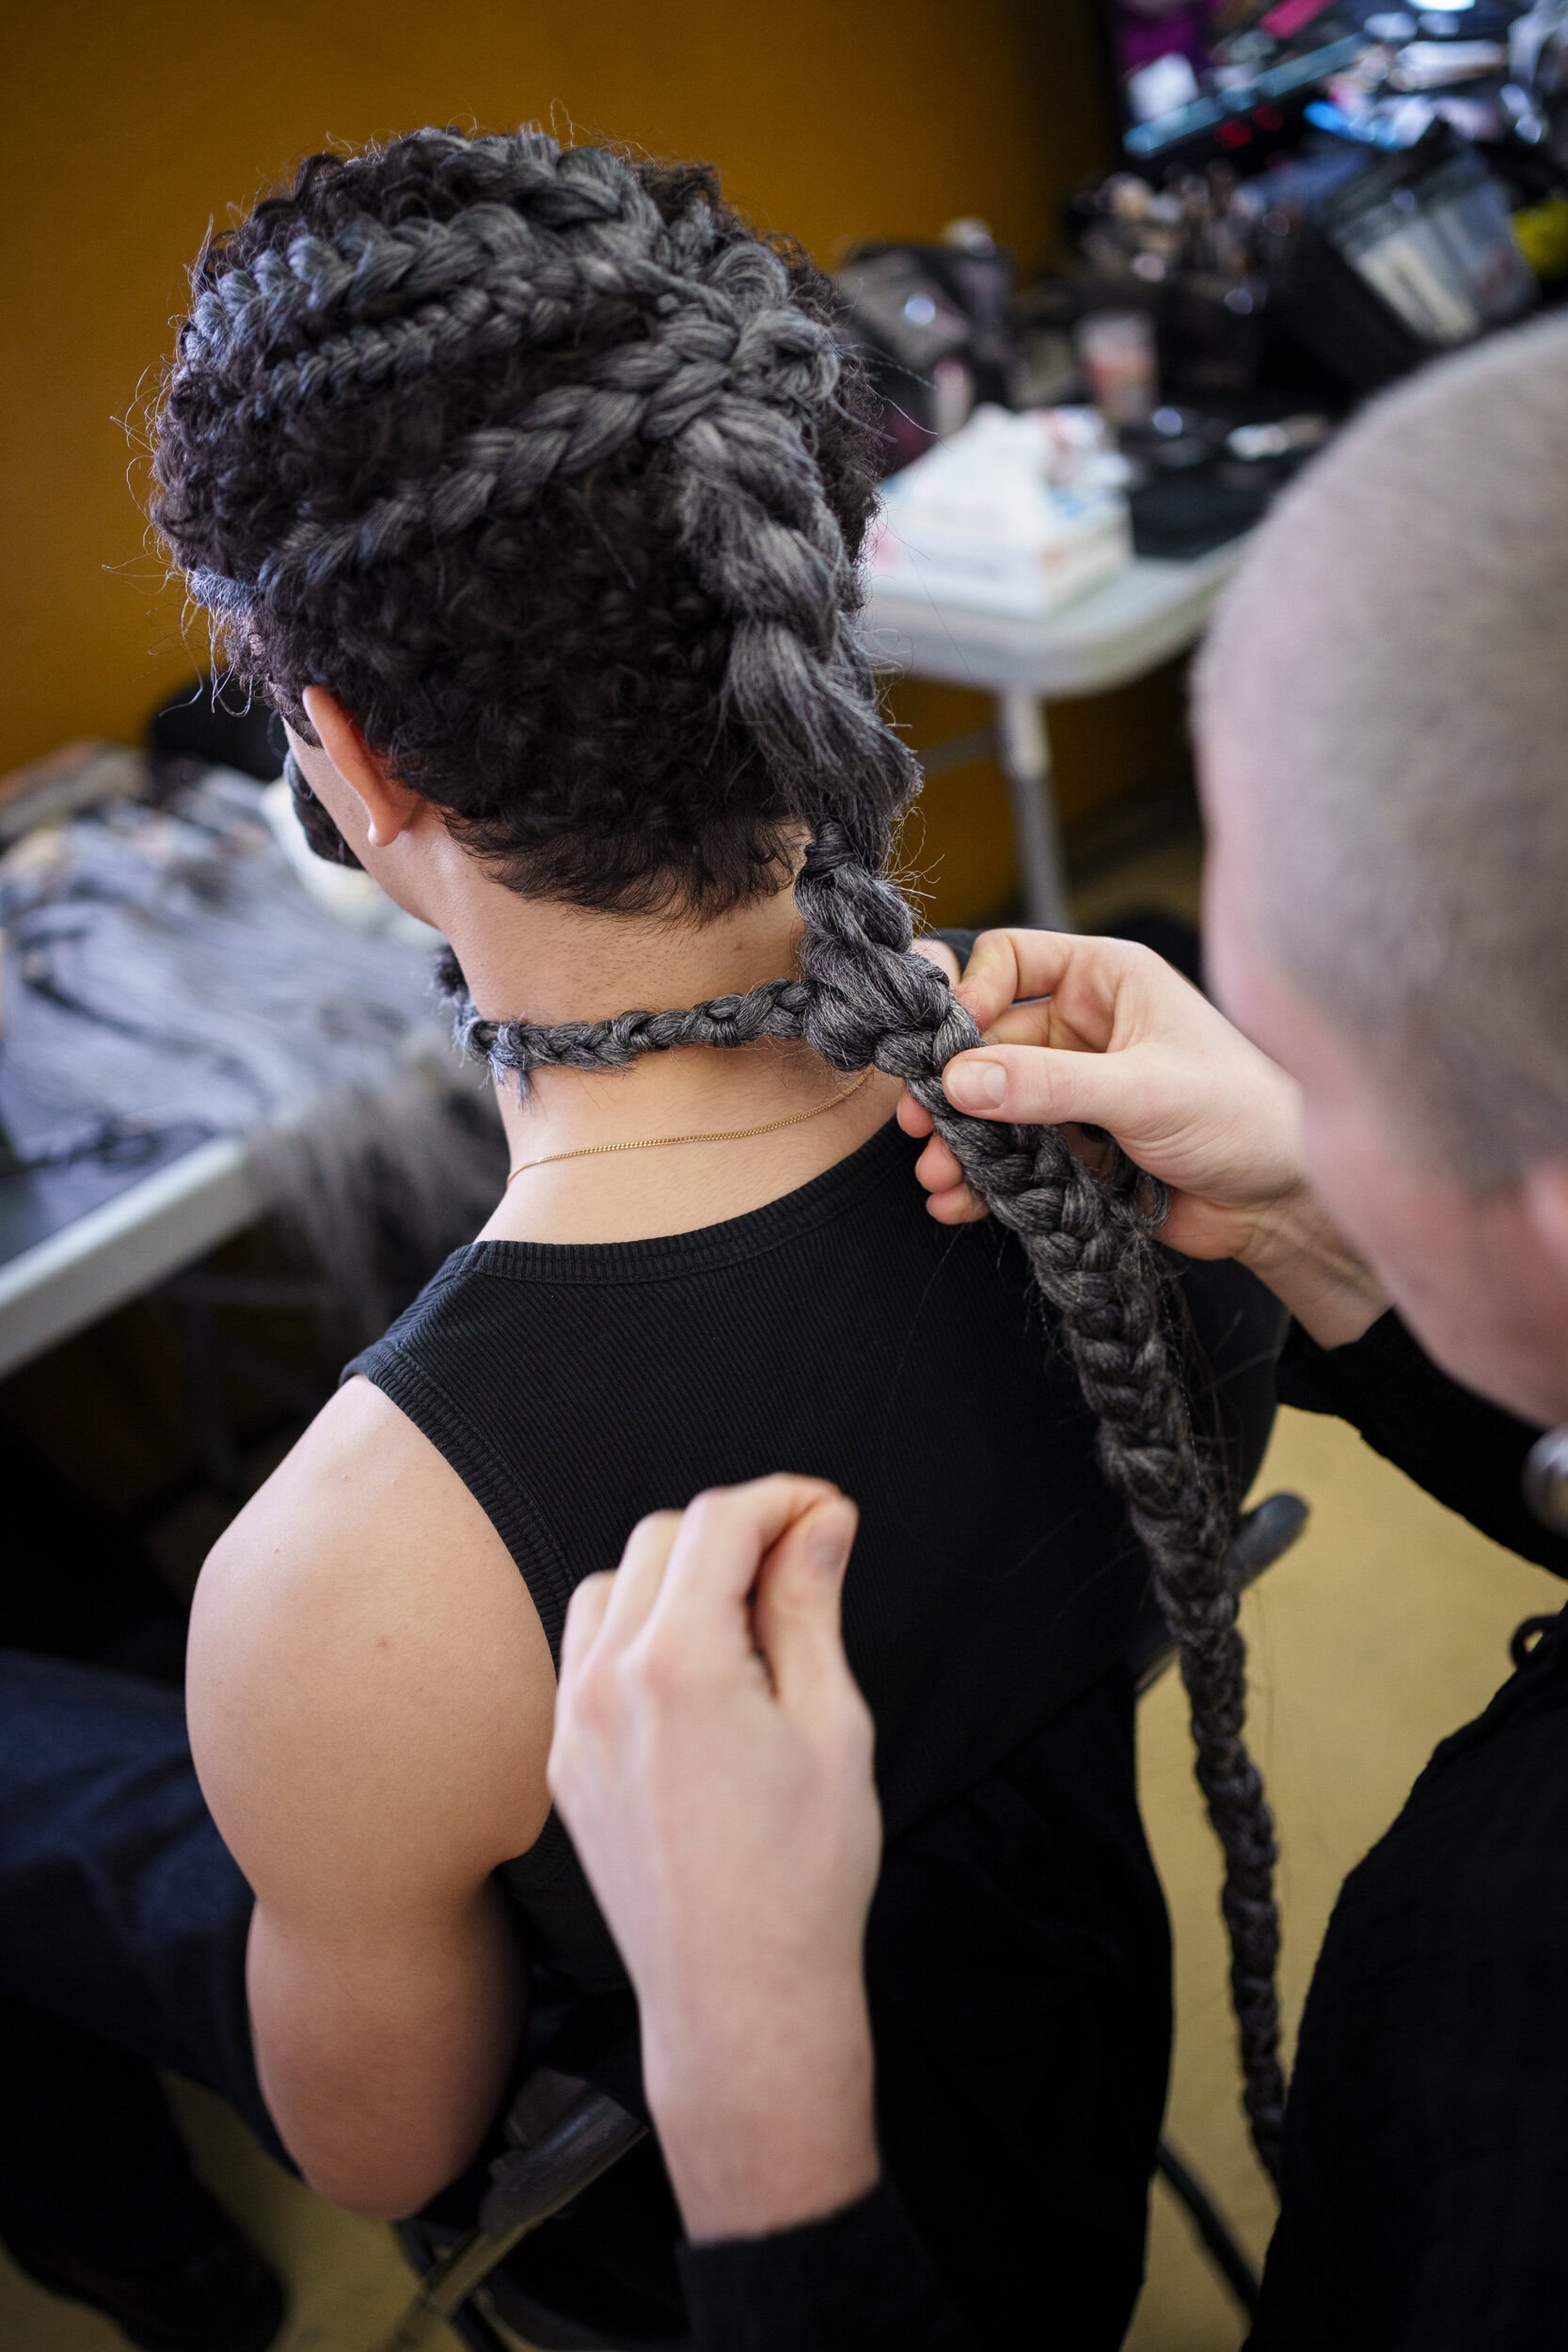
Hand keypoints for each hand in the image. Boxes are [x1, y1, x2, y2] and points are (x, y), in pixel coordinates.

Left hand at [549, 1477, 881, 2242]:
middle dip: (735, 1532)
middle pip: (661, 1540)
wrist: (739, 2002)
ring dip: (677, 1576)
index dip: (782, 1500)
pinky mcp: (563, 1761)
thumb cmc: (804, 1875)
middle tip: (804, 1563)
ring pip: (613, 1586)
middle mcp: (605, 1681)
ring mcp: (572, 1722)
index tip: (829, 1514)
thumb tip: (820, 1521)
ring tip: (749, 1620)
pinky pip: (586, 1651)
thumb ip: (810, 1606)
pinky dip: (635, 1629)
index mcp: (678, 1664)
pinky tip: (696, 1670)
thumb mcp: (833, 1724)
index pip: (719, 1523)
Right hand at [898, 929, 1386, 1345]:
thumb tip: (959, 1080)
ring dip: (963, 1140)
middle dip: (952, 1087)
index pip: (1011, 959)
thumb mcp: (1143, 1091)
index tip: (947, 1048)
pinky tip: (962, 1203)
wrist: (1287, 1207)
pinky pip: (1015, 1151)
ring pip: (995, 1103)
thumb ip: (1048, 1084)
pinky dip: (987, 1177)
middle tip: (920, 1124)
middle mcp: (1089, 1026)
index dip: (971, 996)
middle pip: (990, 1040)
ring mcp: (1080, 1088)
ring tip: (940, 1177)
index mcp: (1109, 981)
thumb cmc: (1245, 1118)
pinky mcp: (1080, 1146)